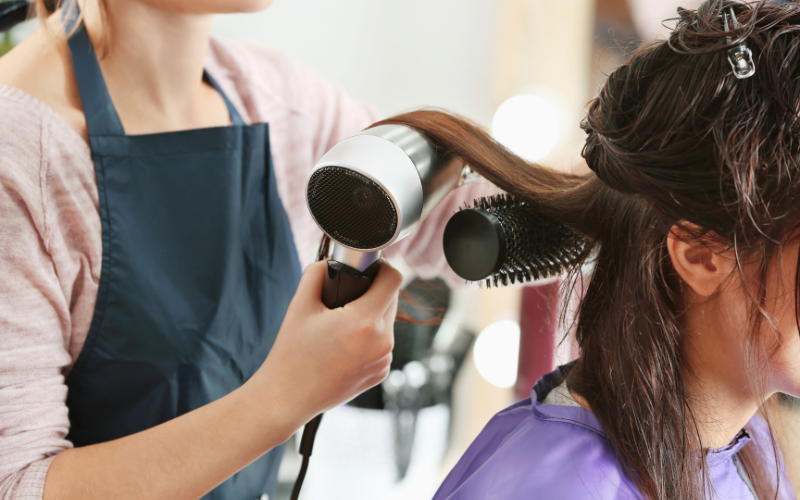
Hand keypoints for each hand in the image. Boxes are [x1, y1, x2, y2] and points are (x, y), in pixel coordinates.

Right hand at [249, 259, 401, 431]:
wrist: (288, 397)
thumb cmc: (292, 353)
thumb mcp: (300, 305)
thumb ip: (317, 273)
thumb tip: (332, 260)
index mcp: (364, 322)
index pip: (394, 280)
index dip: (383, 267)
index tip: (371, 267)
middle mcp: (382, 342)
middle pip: (391, 299)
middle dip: (373, 292)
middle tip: (347, 296)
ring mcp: (384, 360)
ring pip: (387, 322)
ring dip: (372, 315)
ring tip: (343, 322)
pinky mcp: (381, 372)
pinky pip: (383, 343)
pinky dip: (370, 337)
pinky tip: (346, 343)